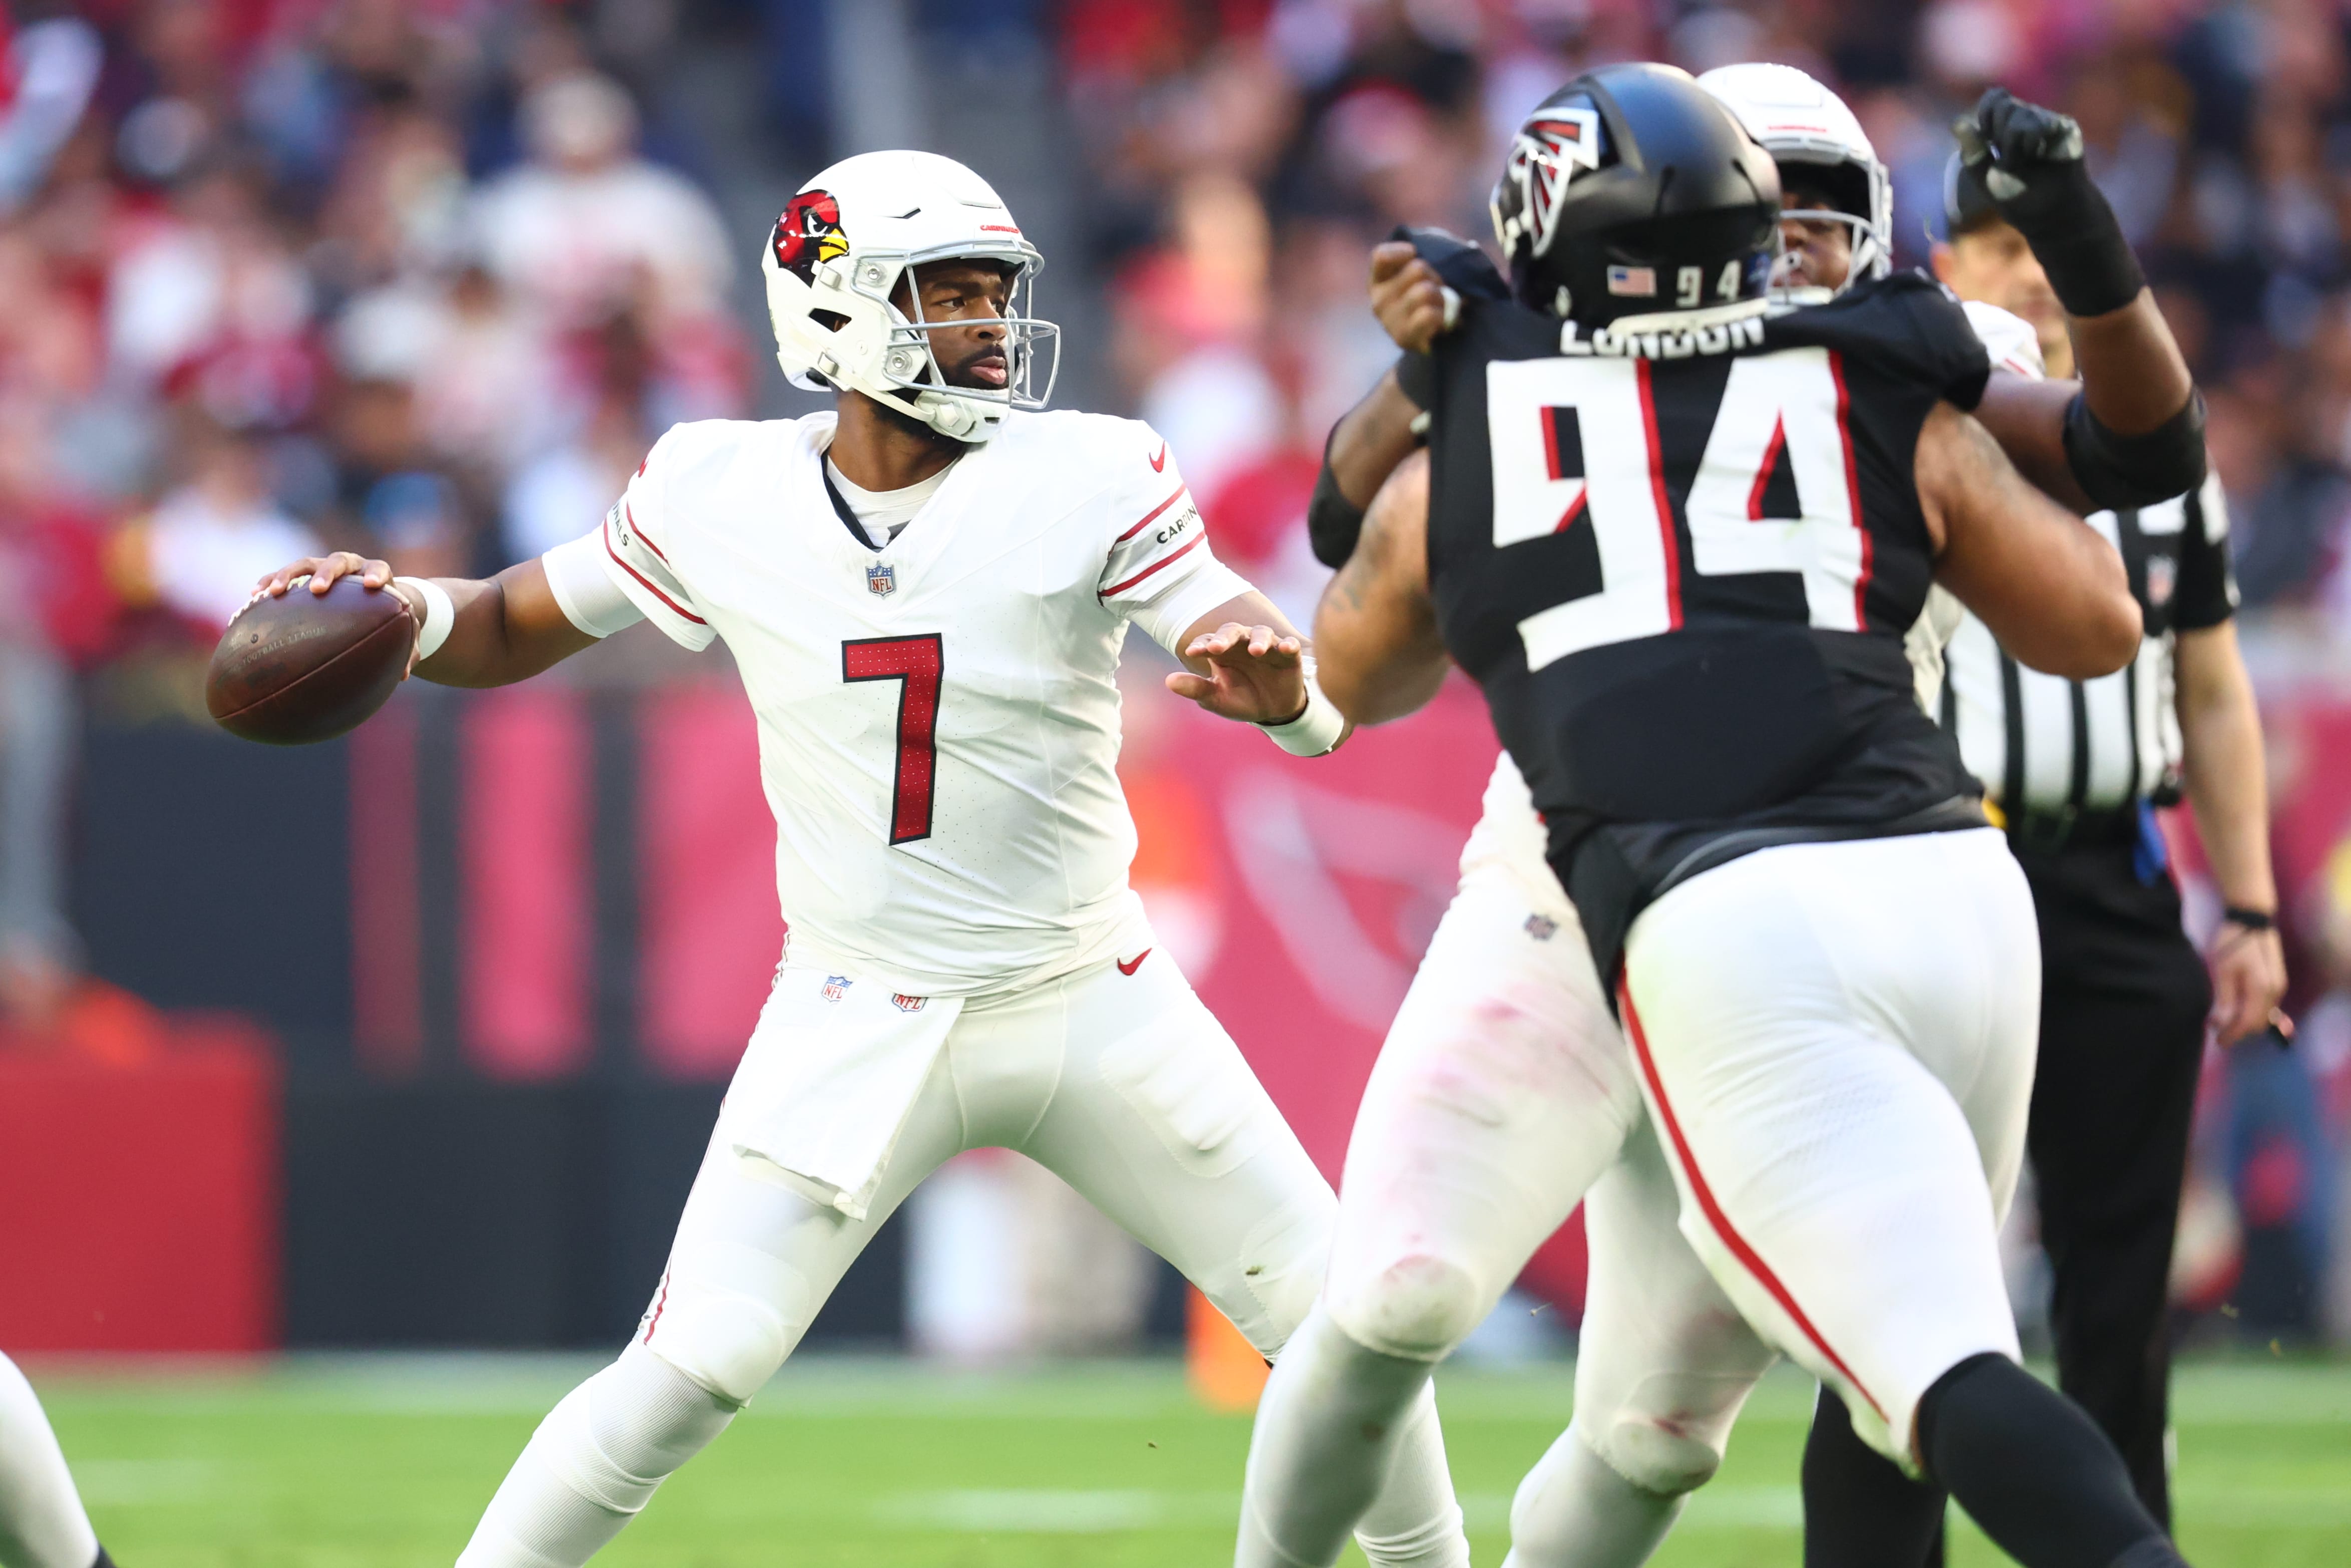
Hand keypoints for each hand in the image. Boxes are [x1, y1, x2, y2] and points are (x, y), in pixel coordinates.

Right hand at [250, 552, 424, 676]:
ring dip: (287, 575)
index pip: (379, 569)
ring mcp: (324, 568)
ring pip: (305, 564)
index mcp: (377, 576)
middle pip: (338, 561)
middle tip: (318, 589)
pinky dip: (269, 582)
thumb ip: (407, 649)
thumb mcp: (401, 631)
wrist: (373, 596)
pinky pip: (283, 575)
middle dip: (327, 573)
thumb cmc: (388, 617)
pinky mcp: (303, 575)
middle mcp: (350, 567)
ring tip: (271, 592)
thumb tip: (405, 675)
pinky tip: (252, 596)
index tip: (373, 585)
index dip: (377, 574)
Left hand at [1167, 623, 1306, 723]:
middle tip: (1217, 647)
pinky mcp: (1288, 655)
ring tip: (1256, 651)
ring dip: (1258, 640)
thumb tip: (1168, 681)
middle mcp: (1243, 644)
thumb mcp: (1217, 699)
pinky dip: (1289, 645)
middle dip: (1225, 637)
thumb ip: (1196, 689)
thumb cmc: (1241, 700)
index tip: (1194, 652)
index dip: (1202, 644)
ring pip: (1262, 633)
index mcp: (1223, 651)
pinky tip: (1287, 648)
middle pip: (1233, 631)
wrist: (1272, 712)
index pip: (1209, 641)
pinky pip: (1289, 645)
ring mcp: (1267, 647)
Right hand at [1370, 242, 1454, 354]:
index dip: (1401, 251)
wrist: (1429, 343)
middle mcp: (1378, 300)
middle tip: (1439, 291)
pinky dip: (1442, 316)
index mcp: (1379, 281)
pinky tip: (1442, 322)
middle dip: (1437, 277)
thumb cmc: (1428, 303)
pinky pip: (1429, 314)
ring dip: (1442, 298)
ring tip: (1441, 308)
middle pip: (1418, 268)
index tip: (1415, 252)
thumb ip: (1430, 259)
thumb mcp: (1422, 278)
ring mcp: (1388, 320)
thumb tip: (1472, 247)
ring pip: (1425, 291)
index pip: (1381, 256)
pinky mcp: (1402, 337)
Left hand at [1952, 87, 2092, 228]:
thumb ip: (1972, 150)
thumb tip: (1957, 122)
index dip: (1986, 111)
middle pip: (2002, 105)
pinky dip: (2030, 143)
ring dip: (2013, 145)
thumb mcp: (1984, 176)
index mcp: (2004, 126)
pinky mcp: (2062, 125)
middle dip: (1997, 134)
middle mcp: (2026, 118)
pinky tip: (2039, 154)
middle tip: (2010, 159)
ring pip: (2018, 113)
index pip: (1993, 99)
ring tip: (2027, 160)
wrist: (2048, 211)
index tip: (1987, 135)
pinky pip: (2037, 123)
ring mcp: (2045, 120)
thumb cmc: (2015, 195)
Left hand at [2208, 922, 2287, 1047]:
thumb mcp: (2222, 970)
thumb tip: (2220, 1024)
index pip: (2248, 1023)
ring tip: (2223, 1023)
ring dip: (2245, 1023)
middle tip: (2216, 1033)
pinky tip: (2236, 1013)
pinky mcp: (2276, 982)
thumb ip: (2224, 999)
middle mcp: (2275, 991)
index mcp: (2262, 989)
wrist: (2251, 918)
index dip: (2232, 1035)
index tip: (2217, 1042)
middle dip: (2238, 1031)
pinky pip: (2265, 1006)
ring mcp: (2278, 986)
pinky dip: (2251, 1013)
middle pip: (2257, 1023)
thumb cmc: (2233, 941)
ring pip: (2262, 1016)